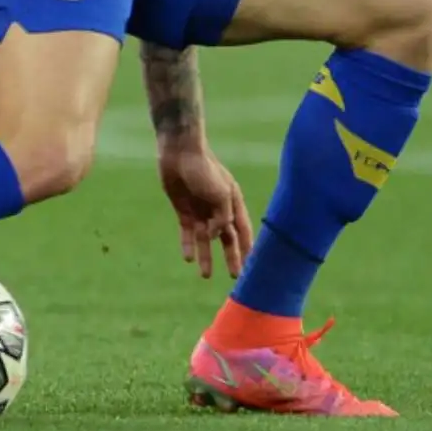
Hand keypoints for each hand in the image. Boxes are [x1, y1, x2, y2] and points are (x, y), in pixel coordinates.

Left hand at [158, 145, 253, 279]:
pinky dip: (188, 245)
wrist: (179, 153)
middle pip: (226, 238)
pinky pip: (187, 232)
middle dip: (231, 257)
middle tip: (235, 277)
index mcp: (233, 202)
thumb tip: (215, 237)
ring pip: (206, 239)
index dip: (248, 247)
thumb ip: (222, 218)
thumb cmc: (204, 169)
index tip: (252, 266)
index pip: (243, 230)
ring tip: (206, 276)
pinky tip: (188, 259)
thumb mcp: (221, 194)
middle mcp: (218, 209)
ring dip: (207, 256)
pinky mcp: (183, 210)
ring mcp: (200, 210)